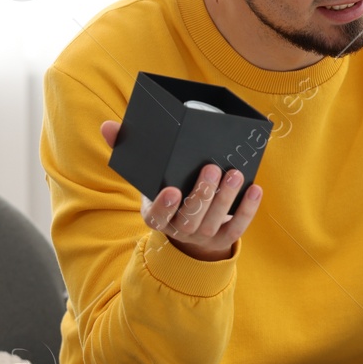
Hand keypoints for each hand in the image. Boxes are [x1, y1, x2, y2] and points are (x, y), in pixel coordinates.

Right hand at [101, 119, 262, 261]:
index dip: (164, 206)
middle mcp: (179, 230)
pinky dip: (247, 210)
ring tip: (233, 173)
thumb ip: (126, 150)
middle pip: (190, 218)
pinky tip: (254, 189)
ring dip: (225, 198)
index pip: (157, 217)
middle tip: (212, 168)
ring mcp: (202, 236)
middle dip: (202, 194)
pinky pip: (237, 228)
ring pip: (213, 222)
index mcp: (155, 217)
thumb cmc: (165, 190)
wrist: (187, 225)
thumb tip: (108, 126)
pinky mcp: (223, 237)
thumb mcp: (146, 175)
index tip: (172, 190)